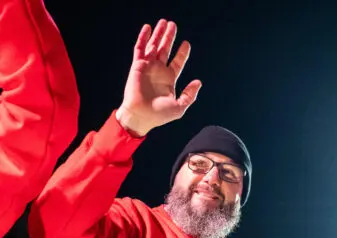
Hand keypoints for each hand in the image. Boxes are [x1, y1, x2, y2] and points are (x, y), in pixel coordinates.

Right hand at [116, 19, 201, 136]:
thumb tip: (198, 82)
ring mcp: (148, 67)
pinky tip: (148, 28)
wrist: (141, 116)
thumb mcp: (180, 107)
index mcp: (169, 79)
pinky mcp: (137, 66)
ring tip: (163, 22)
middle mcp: (158, 71)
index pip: (177, 62)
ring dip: (158, 34)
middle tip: (173, 25)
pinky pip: (140, 48)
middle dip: (169, 37)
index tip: (186, 43)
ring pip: (153, 46)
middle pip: (165, 50)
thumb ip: (190, 95)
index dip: (182, 53)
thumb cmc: (159, 115)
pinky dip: (143, 38)